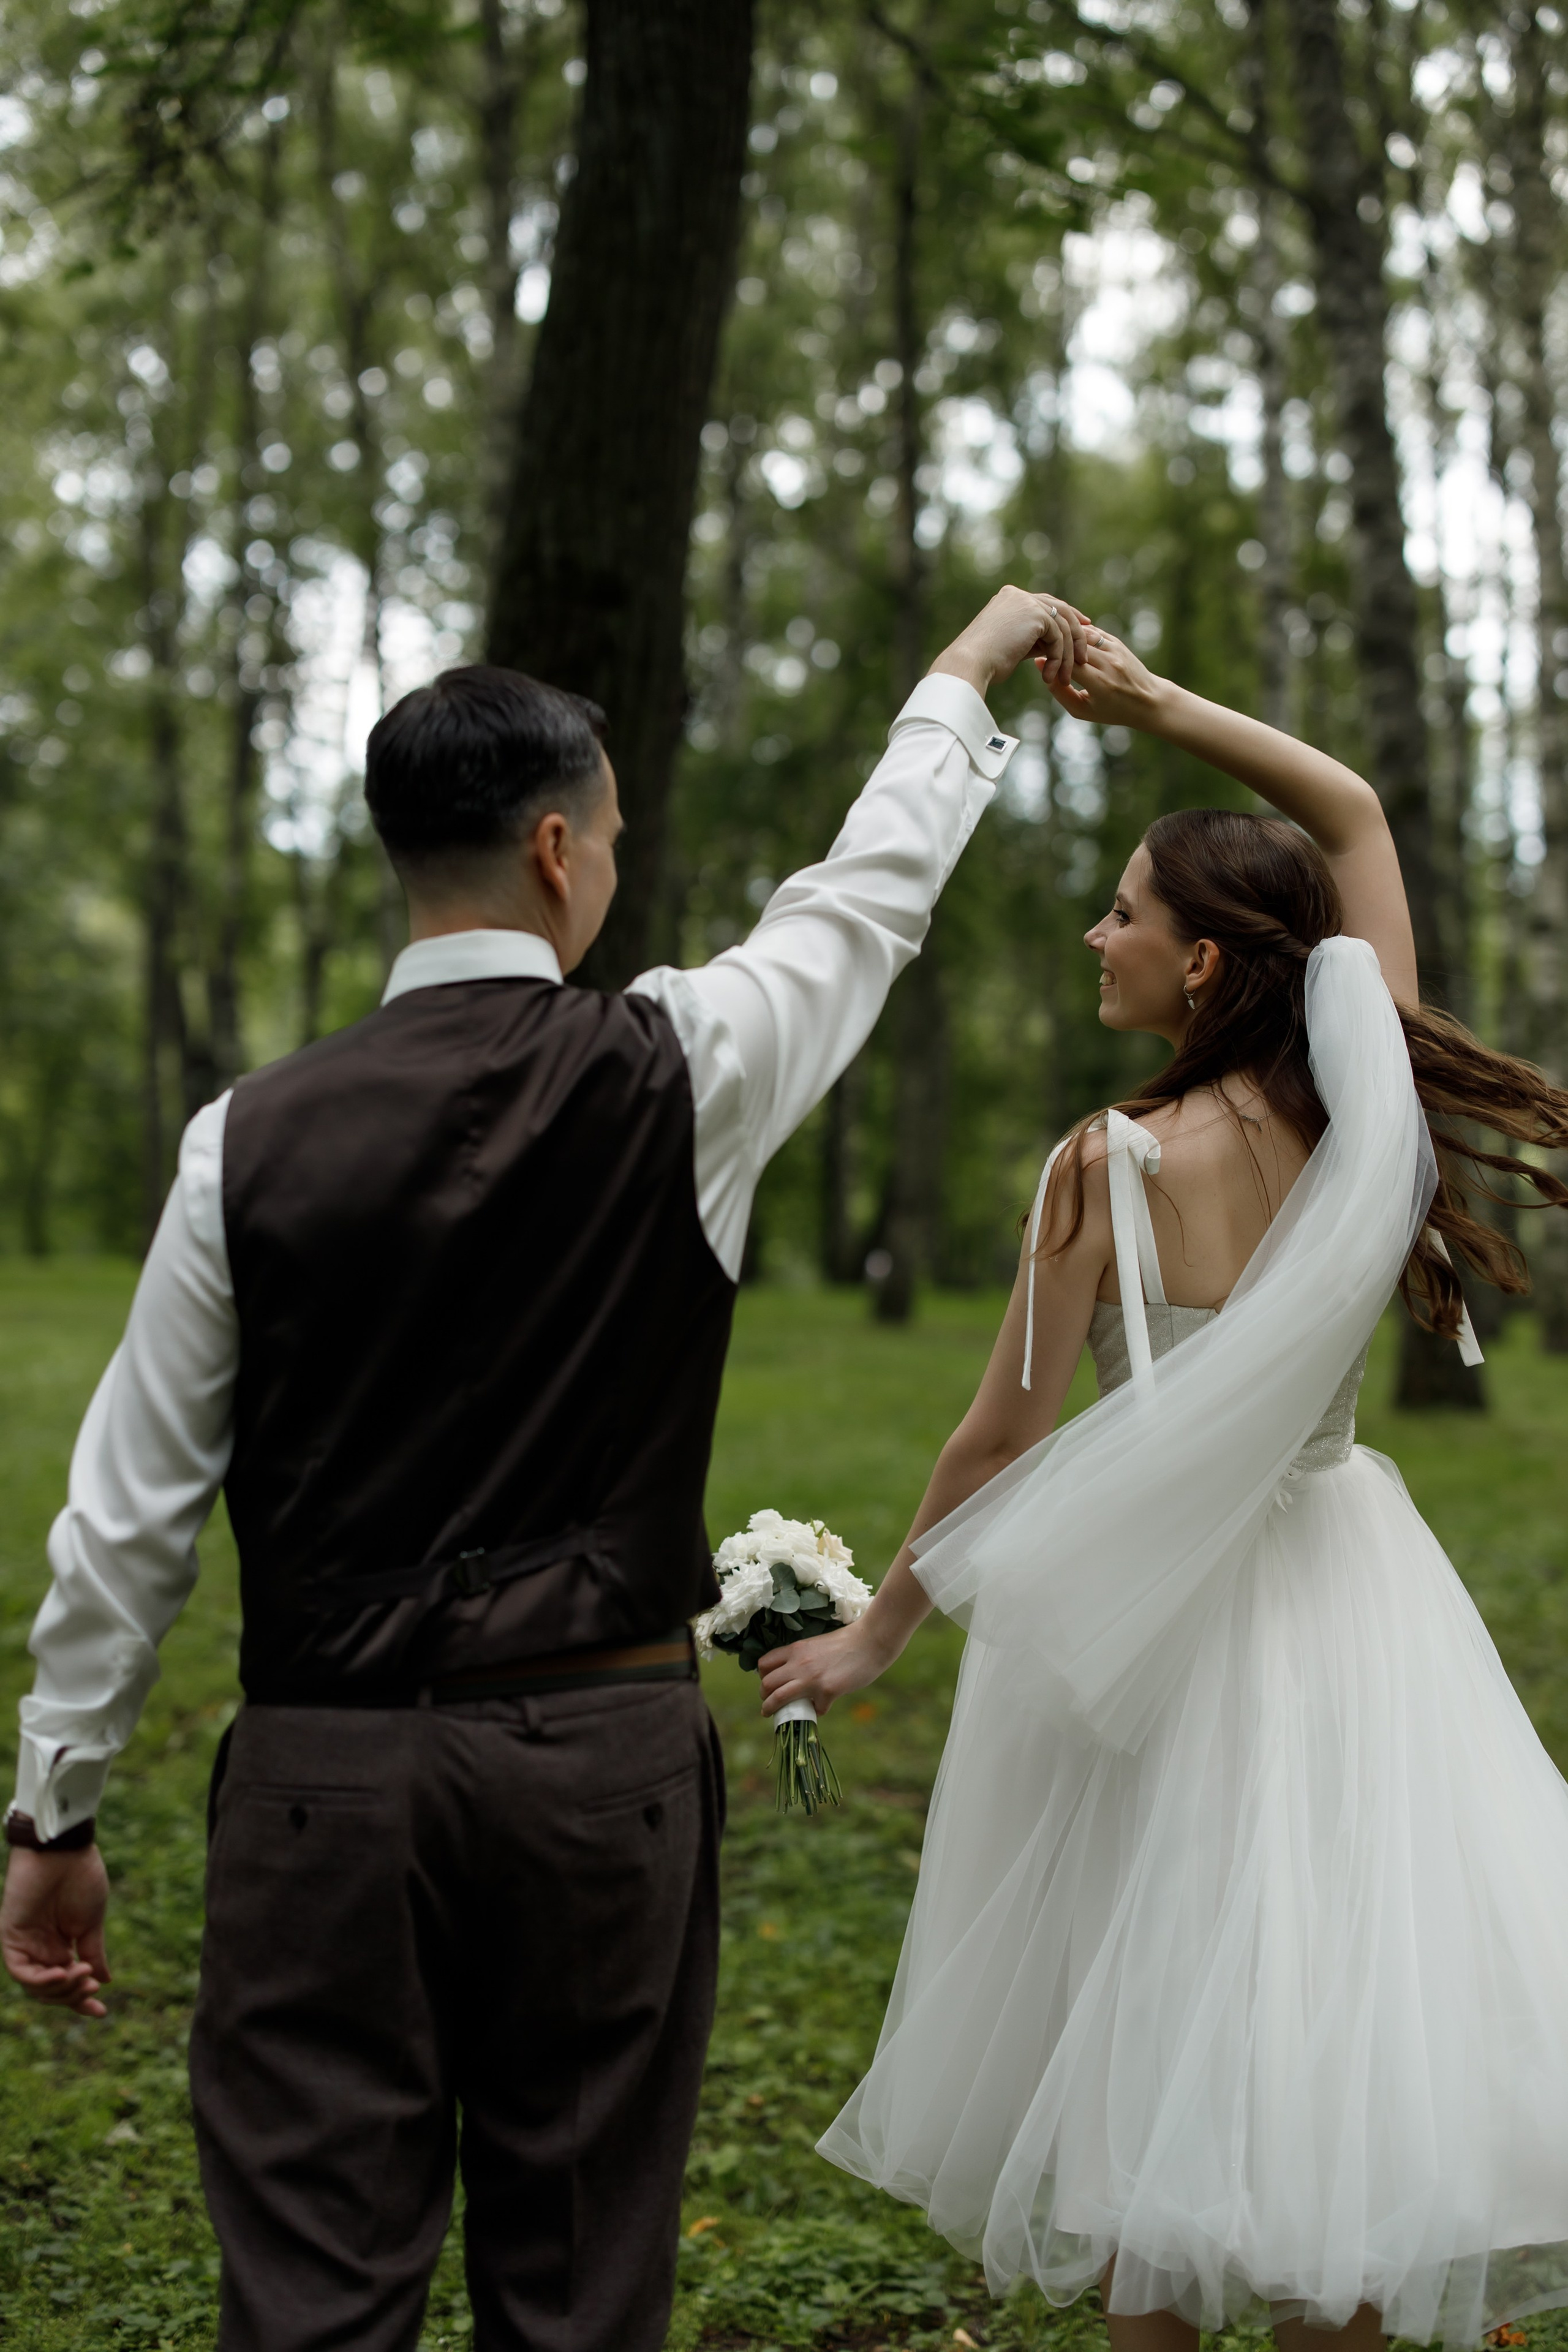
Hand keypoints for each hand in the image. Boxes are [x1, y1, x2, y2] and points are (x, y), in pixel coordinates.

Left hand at [1, 1845, 111, 2017]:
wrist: (65, 1850)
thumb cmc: (81, 1878)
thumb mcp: (91, 1922)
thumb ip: (93, 1953)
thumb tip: (104, 1981)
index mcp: (61, 1945)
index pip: (67, 1983)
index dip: (82, 2001)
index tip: (101, 2013)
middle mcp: (40, 1948)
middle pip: (50, 1991)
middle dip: (72, 1995)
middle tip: (92, 1986)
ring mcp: (25, 1943)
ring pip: (34, 1986)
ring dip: (59, 1988)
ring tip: (81, 1975)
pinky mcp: (11, 1936)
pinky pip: (20, 1970)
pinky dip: (39, 1979)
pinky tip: (60, 1973)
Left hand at [758, 1618, 892, 1718]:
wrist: (870, 1641)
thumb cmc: (848, 1641)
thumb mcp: (817, 1644)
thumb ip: (803, 1658)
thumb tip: (795, 1675)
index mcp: (796, 1649)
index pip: (764, 1664)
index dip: (763, 1676)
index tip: (769, 1684)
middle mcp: (799, 1663)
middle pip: (767, 1683)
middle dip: (764, 1696)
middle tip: (768, 1702)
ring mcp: (811, 1678)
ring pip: (778, 1698)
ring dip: (771, 1709)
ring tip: (771, 1714)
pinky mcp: (827, 1691)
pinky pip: (816, 1709)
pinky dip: (818, 1711)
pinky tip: (823, 1707)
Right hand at [929, 586, 1091, 696]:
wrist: (970, 664)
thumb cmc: (985, 663)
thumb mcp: (1012, 645)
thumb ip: (1032, 638)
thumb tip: (1050, 644)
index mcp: (1010, 598)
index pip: (1046, 603)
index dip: (1067, 616)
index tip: (1082, 629)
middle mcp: (1018, 595)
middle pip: (1059, 608)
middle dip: (1077, 629)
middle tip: (1085, 651)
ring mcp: (1026, 602)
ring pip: (1062, 625)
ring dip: (1067, 654)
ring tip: (1066, 677)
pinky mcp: (1034, 614)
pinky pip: (1059, 636)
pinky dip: (1059, 658)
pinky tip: (1052, 676)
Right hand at [1041, 625, 1170, 730]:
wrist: (1148, 701)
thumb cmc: (1112, 711)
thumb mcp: (1082, 710)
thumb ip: (1059, 691)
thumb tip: (1040, 665)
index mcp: (1100, 683)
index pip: (1068, 664)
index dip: (1051, 661)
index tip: (1039, 661)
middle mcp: (1109, 664)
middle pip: (1074, 646)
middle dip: (1056, 645)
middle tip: (1042, 646)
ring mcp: (1115, 651)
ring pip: (1083, 635)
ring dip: (1066, 637)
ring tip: (1053, 640)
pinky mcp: (1118, 643)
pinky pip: (1094, 632)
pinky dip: (1079, 634)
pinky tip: (1068, 638)